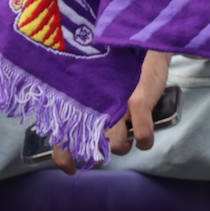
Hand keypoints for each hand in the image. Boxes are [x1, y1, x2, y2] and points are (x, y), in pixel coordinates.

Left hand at [50, 51, 170, 172]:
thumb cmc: (118, 65)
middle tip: (101, 156)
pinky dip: (145, 140)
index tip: (72, 170)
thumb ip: (84, 101)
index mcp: (79, 101)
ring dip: (124, 146)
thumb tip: (75, 125)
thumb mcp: (96, 82)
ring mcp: (116, 104)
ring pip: (118, 146)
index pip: (63, 138)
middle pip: (89, 147)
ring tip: (128, 137)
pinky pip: (143, 136)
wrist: (145, 40)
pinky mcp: (139, 101)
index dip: (65, 160)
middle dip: (96, 158)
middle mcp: (94, 105)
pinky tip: (146, 137)